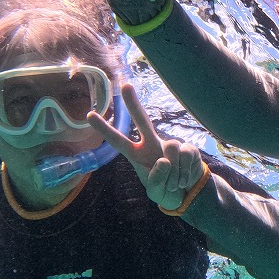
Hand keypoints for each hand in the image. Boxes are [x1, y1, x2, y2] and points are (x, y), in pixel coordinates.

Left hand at [87, 83, 206, 210]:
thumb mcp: (155, 192)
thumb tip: (164, 160)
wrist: (188, 194)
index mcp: (137, 155)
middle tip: (125, 85)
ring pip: (171, 148)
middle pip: (142, 120)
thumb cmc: (165, 190)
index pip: (118, 141)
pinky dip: (185, 172)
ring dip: (174, 172)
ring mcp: (171, 144)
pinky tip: (185, 179)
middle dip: (133, 103)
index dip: (104, 129)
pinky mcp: (188, 148)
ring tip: (175, 183)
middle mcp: (152, 145)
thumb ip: (156, 179)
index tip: (89, 115)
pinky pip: (186, 155)